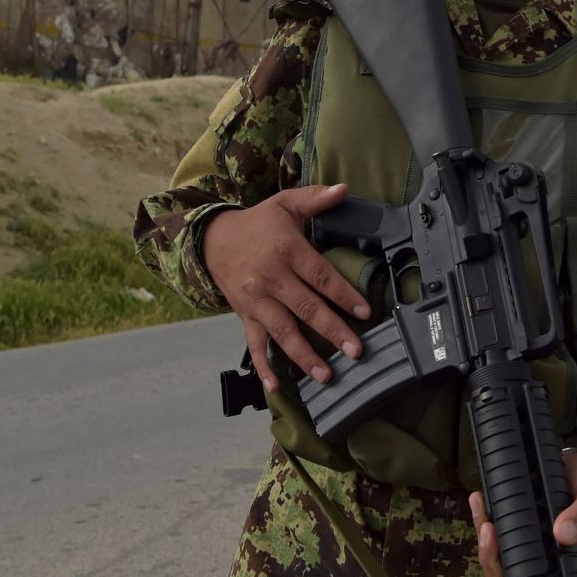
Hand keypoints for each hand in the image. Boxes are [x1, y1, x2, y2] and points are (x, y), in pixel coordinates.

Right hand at [203, 182, 371, 393]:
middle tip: (355, 350)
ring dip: (304, 356)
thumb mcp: (284, 203)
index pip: (320, 276)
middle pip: (305, 308)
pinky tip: (276, 387)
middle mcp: (271, 279)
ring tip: (325, 375)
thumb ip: (315, 197)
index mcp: (287, 251)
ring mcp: (257, 301)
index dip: (343, 294)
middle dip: (331, 331)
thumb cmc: (257, 223)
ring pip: (282, 331)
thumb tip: (344, 189)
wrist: (211, 239)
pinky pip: (254, 345)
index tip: (364, 311)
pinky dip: (263, 367)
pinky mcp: (245, 316)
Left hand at [468, 449, 576, 576]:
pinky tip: (478, 499)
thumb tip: (563, 535)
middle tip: (488, 530)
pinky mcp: (522, 530)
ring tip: (481, 511)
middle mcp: (551, 564)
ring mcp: (534, 548)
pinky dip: (485, 519)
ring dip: (486, 540)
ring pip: (502, 559)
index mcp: (574, 569)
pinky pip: (499, 535)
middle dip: (495, 560)